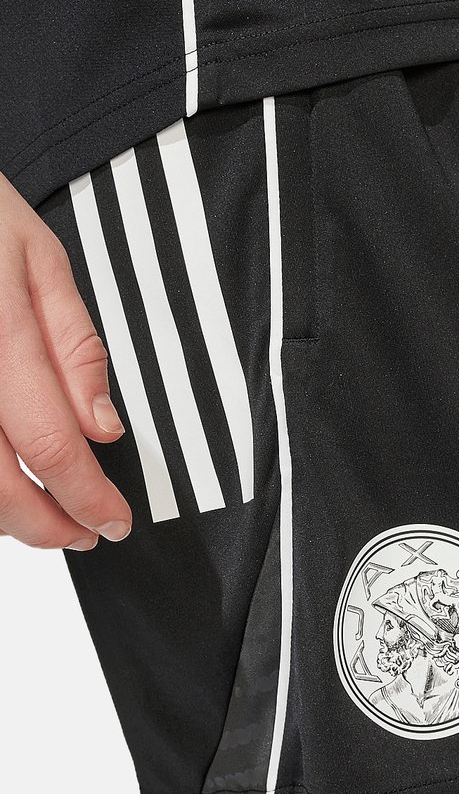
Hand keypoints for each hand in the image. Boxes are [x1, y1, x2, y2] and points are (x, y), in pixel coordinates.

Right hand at [0, 172, 131, 549]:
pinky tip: (3, 481)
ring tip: (47, 513)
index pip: (49, 445)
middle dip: (47, 527)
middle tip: (84, 531)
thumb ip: (75, 350)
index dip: (87, 497)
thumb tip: (103, 428)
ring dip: (5, 516)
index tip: (113, 520)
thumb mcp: (42, 262)